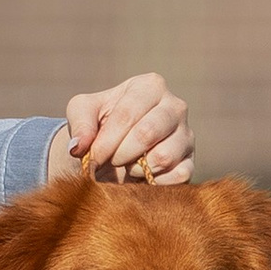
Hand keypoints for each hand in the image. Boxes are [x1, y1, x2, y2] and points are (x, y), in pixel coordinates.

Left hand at [56, 75, 192, 186]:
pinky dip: (153, 183)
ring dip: (136, 169)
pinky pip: (177, 176)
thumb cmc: (100, 123)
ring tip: (126, 165)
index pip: (128, 114)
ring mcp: (187, 135)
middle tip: (108, 161)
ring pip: (163, 157)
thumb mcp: (82, 112)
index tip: (91, 157)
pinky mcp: (191, 162)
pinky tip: (141, 177)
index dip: (106, 140)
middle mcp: (175, 106)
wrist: (113, 147)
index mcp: (150, 86)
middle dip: (119, 154)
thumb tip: (79, 146)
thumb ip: (79, 123)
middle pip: (147, 134)